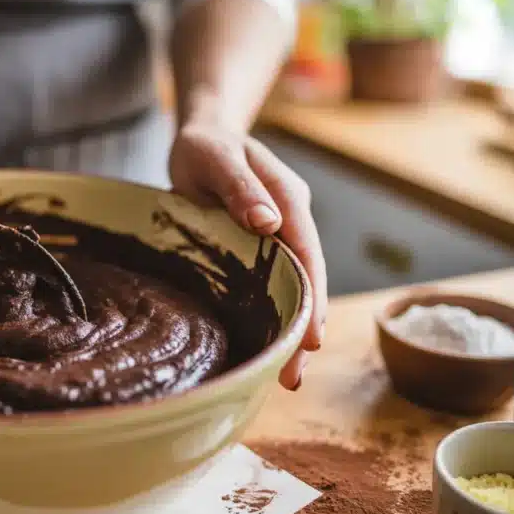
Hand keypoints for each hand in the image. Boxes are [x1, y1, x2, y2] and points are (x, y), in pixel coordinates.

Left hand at [169, 119, 327, 389]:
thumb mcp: (217, 158)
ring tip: (284, 376)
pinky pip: (268, 284)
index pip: (306, 254)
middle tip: (293, 377)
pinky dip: (270, 314)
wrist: (202, 136)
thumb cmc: (206, 146)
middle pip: (305, 280)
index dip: (310, 298)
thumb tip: (270, 223)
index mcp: (288, 198)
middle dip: (303, 328)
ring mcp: (277, 235)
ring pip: (290, 287)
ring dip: (289, 328)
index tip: (310, 338)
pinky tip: (264, 344)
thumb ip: (240, 188)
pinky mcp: (258, 248)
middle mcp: (289, 220)